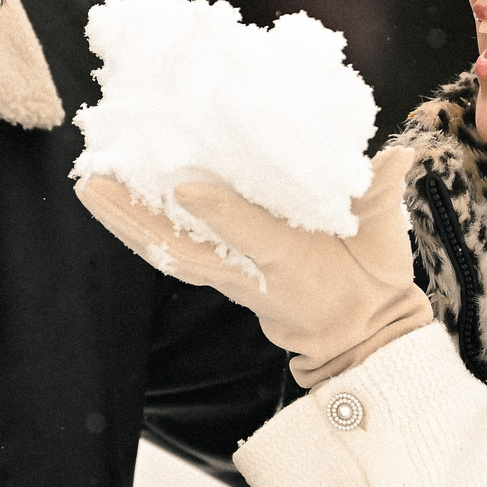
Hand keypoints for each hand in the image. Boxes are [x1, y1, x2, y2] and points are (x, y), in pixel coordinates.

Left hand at [76, 147, 431, 385]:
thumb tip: (398, 154)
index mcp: (291, 261)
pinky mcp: (219, 273)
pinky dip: (138, 231)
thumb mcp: (386, 241)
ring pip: (167, 251)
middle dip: (136, 218)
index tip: (187, 187)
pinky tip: (111, 203)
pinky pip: (171, 254)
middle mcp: (248, 271)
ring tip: (88, 183)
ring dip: (124, 221)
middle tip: (92, 179)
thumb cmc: (372, 278)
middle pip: (183, 249)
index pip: (254, 237)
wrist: (359, 332)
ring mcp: (228, 274)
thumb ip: (382, 197)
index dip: (223, 214)